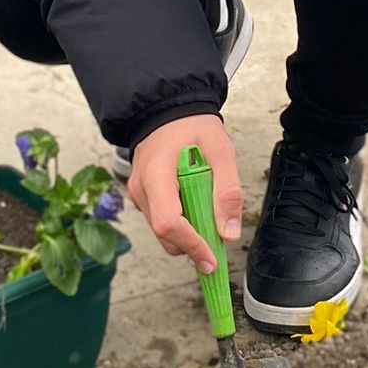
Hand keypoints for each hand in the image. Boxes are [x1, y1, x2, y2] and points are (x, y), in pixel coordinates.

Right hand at [124, 114, 243, 275]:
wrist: (166, 109)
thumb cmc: (191, 125)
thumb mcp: (219, 149)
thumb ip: (227, 189)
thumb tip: (228, 232)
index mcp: (157, 174)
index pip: (168, 222)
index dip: (191, 245)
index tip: (211, 258)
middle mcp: (141, 188)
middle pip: (164, 234)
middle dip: (192, 243)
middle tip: (217, 235)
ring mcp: (139, 193)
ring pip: (163, 231)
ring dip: (188, 232)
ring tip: (207, 210)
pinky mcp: (143, 196)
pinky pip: (162, 219)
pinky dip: (181, 221)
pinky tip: (194, 203)